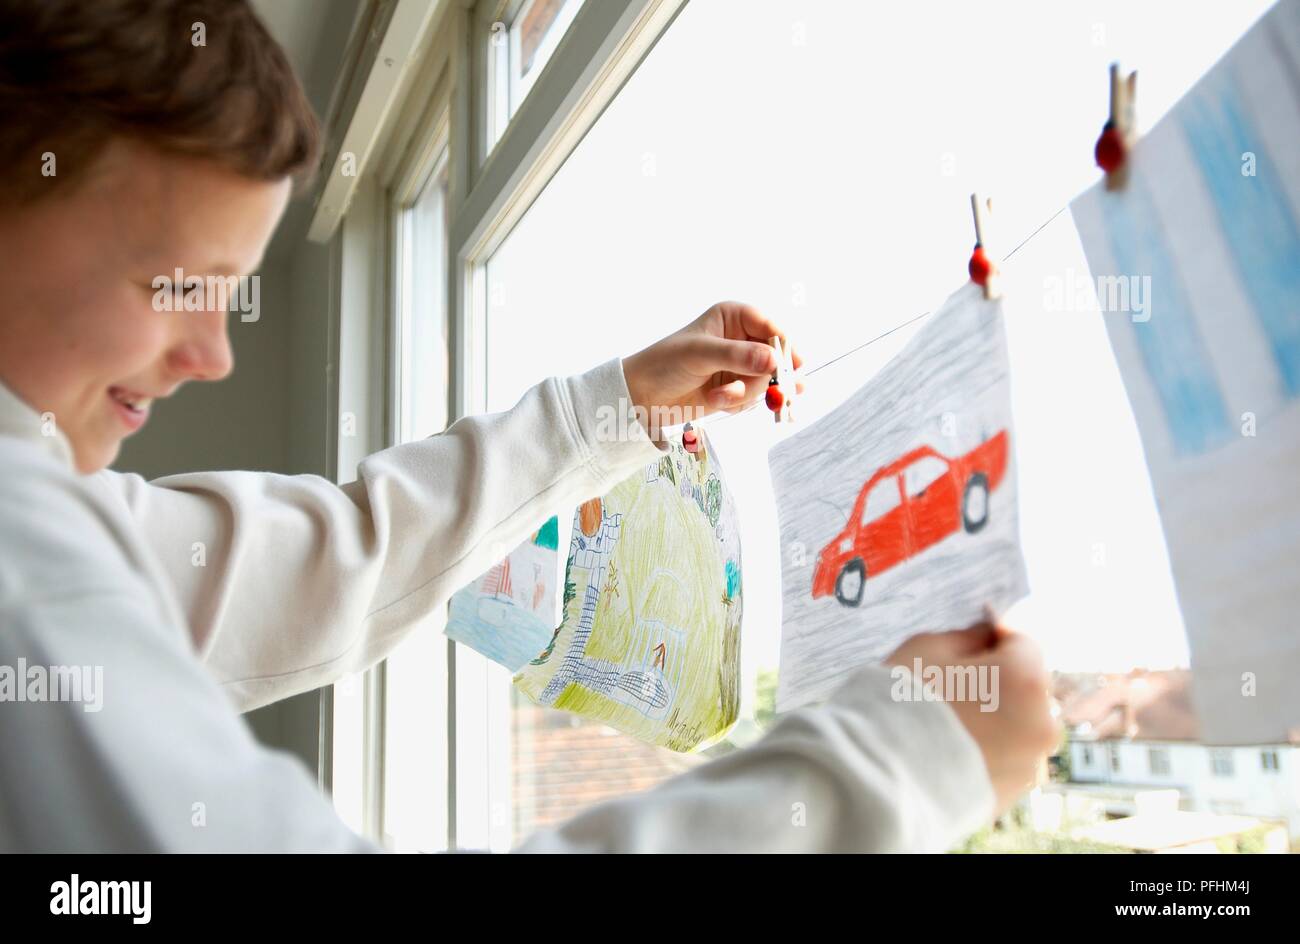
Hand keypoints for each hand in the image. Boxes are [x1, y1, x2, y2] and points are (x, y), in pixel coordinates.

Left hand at [622, 302, 801, 431]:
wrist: (643, 396)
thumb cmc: (665, 363)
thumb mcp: (700, 355)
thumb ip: (737, 356)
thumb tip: (774, 361)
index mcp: (734, 317)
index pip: (771, 327)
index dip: (784, 346)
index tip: (789, 367)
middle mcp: (742, 338)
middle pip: (776, 358)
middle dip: (765, 378)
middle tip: (772, 395)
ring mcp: (741, 365)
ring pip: (766, 382)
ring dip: (744, 394)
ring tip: (717, 397)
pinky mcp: (738, 388)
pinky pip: (755, 399)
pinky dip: (738, 404)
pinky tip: (717, 401)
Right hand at [886, 623, 1059, 815]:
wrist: (880, 777)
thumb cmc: (903, 702)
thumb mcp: (929, 649)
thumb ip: (968, 637)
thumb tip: (985, 637)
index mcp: (1027, 679)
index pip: (1023, 643)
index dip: (994, 638)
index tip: (970, 642)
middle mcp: (1042, 723)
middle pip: (1027, 687)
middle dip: (998, 681)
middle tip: (954, 686)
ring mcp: (1030, 764)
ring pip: (1019, 727)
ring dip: (997, 719)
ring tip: (951, 724)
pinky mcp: (1014, 794)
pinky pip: (1006, 760)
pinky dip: (989, 752)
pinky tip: (953, 750)